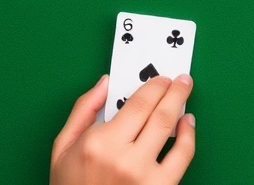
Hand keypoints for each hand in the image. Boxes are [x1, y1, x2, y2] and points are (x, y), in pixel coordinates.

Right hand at [50, 74, 195, 184]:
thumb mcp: (63, 149)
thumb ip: (83, 111)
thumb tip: (104, 83)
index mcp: (98, 144)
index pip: (137, 104)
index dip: (153, 87)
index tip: (160, 79)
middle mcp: (123, 158)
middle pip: (157, 113)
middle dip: (173, 91)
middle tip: (181, 80)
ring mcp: (144, 176)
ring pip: (170, 130)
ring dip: (182, 106)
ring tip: (185, 95)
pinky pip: (183, 157)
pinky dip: (189, 137)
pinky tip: (188, 124)